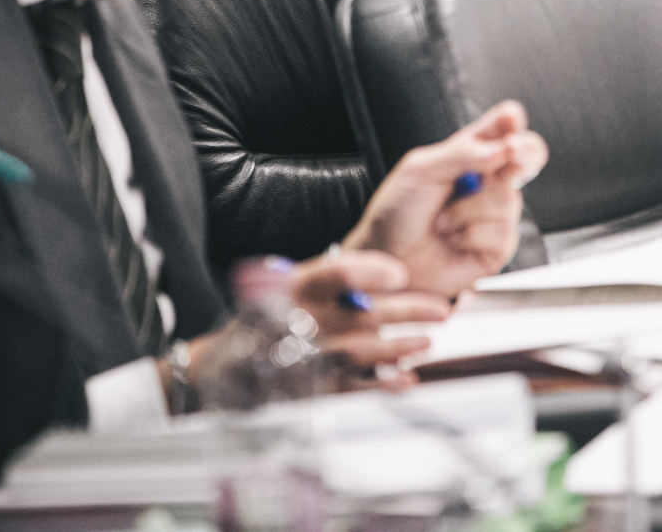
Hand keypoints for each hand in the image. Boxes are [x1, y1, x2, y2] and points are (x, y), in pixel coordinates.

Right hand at [173, 251, 448, 400]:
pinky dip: (381, 385)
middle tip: (442, 308)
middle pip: (360, 313)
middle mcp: (298, 321)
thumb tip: (390, 273)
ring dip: (399, 347)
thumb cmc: (264, 318)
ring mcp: (304, 357)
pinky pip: (350, 387)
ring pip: (359, 351)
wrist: (220, 367)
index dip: (369, 272)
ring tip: (428, 341)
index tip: (400, 272)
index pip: (333, 272)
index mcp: (292, 287)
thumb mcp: (287, 285)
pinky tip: (407, 380)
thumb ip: (330, 278)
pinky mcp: (307, 388)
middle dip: (406, 311)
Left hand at [341, 101, 547, 298]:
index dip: (511, 121)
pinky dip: (471, 235)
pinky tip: (454, 239)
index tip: (510, 118)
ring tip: (443, 220)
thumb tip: (502, 148)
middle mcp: (487, 181)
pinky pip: (502, 233)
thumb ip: (462, 154)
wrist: (387, 258)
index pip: (500, 130)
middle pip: (527, 157)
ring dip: (469, 210)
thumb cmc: (396, 213)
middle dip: (523, 153)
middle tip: (512, 151)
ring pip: (508, 198)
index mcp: (469, 156)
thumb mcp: (420, 171)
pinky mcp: (497, 246)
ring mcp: (495, 213)